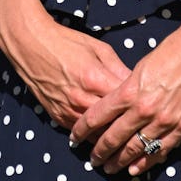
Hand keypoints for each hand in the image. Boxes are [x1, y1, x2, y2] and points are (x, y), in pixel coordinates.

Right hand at [5, 13, 131, 131]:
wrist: (31, 46)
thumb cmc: (67, 43)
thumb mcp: (99, 48)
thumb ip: (118, 68)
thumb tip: (136, 83)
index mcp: (95, 79)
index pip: (125, 100)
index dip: (138, 103)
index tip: (148, 105)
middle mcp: (82, 99)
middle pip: (112, 122)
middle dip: (128, 125)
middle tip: (143, 128)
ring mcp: (68, 111)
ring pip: (97, 134)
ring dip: (112, 136)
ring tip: (128, 138)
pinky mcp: (58, 117)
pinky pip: (81, 134)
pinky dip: (94, 135)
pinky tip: (105, 135)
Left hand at [69, 20, 180, 176]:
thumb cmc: (171, 51)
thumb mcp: (140, 66)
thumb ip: (126, 88)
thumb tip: (116, 106)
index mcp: (129, 91)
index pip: (97, 116)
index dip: (83, 130)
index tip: (74, 138)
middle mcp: (143, 109)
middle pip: (113, 138)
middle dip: (99, 152)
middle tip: (92, 160)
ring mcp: (163, 121)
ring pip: (134, 149)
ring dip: (119, 161)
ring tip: (109, 168)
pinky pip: (159, 150)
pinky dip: (146, 162)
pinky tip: (136, 168)